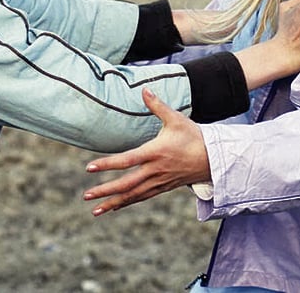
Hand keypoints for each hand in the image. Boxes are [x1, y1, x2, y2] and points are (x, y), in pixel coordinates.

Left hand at [83, 88, 208, 215]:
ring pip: (133, 195)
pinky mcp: (163, 187)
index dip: (107, 164)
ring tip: (94, 210)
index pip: (127, 160)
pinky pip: (142, 197)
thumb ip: (157, 105)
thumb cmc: (193, 136)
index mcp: (155, 152)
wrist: (213, 159)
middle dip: (105, 191)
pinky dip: (127, 203)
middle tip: (86, 195)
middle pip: (126, 184)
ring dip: (113, 203)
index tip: (89, 167)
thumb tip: (144, 89)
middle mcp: (155, 170)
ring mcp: (159, 181)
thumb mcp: (176, 119)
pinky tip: (114, 207)